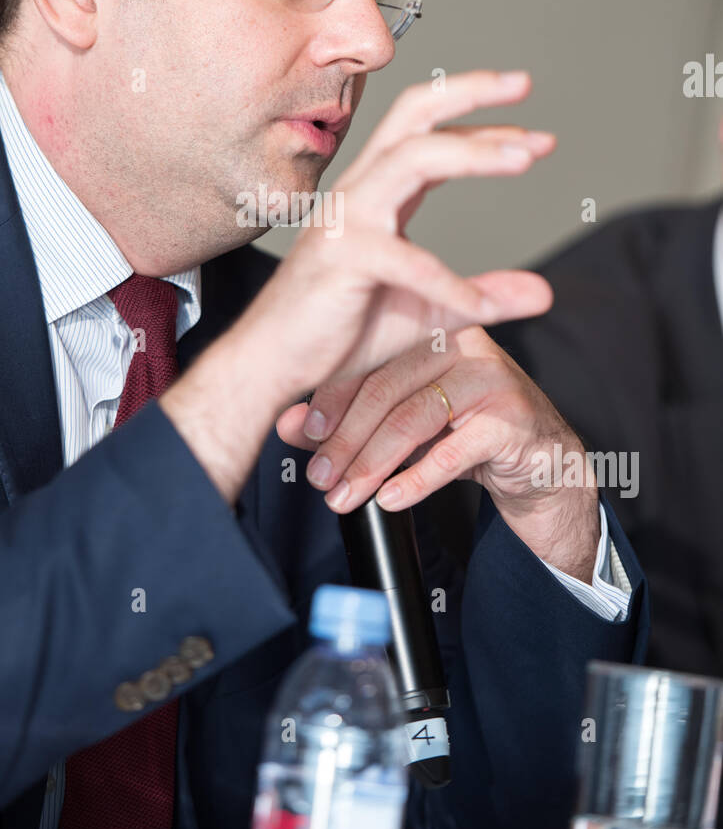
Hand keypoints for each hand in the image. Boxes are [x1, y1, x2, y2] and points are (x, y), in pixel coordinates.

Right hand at [162, 69, 556, 505]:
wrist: (274, 364)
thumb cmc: (337, 332)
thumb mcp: (429, 312)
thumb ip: (482, 295)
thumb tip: (545, 293)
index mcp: (378, 195)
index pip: (430, 135)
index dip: (483, 128)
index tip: (535, 138)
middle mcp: (360, 193)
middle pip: (413, 115)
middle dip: (470, 92)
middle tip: (524, 84)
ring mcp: (347, 219)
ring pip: (412, 157)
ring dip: (472, 152)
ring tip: (524, 159)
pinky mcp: (340, 257)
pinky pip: (406, 260)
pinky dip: (450, 284)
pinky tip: (482, 310)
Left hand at [276, 326, 599, 581]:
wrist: (542, 465)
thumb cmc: (467, 434)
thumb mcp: (404, 425)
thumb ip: (348, 420)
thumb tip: (286, 426)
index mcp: (432, 330)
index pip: (369, 358)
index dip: (331, 398)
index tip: (302, 434)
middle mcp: (463, 344)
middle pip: (387, 388)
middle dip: (345, 439)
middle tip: (320, 478)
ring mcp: (491, 379)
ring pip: (414, 418)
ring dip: (372, 463)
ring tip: (346, 495)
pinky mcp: (511, 419)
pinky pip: (452, 450)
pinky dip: (416, 479)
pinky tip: (390, 499)